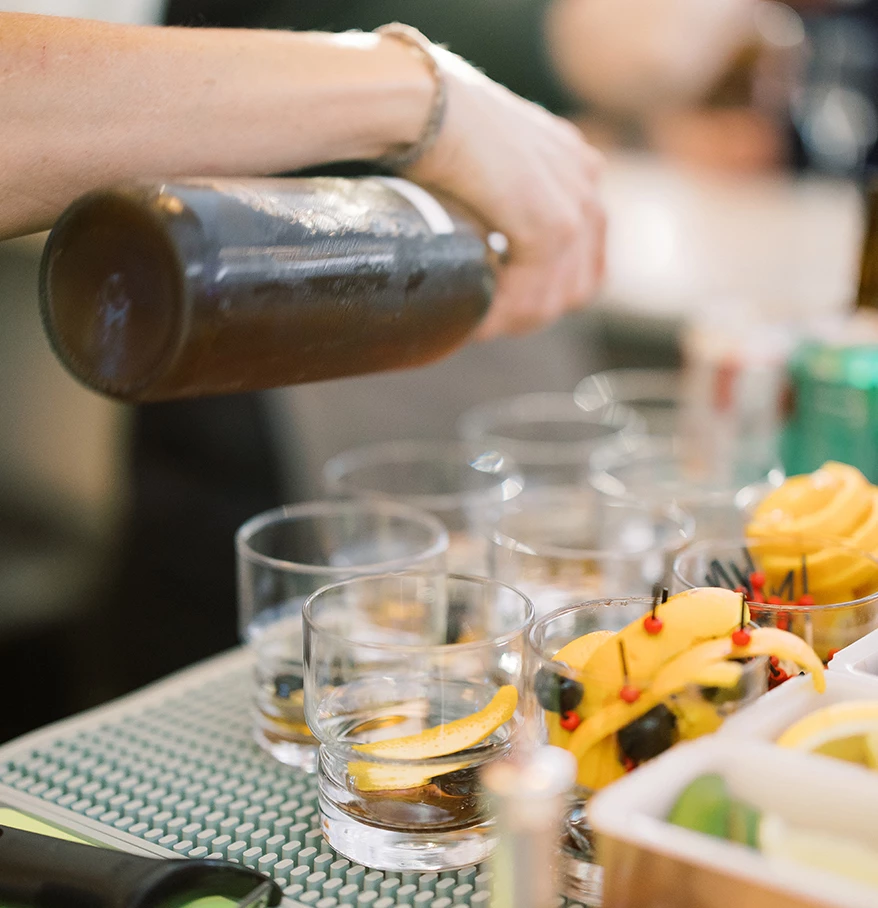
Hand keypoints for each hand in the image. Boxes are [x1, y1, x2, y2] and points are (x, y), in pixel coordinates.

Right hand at [406, 49, 604, 340]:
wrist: (422, 105)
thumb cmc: (431, 127)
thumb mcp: (483, 162)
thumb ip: (501, 197)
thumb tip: (487, 243)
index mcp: (574, 163)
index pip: (583, 254)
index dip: (546, 290)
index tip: (505, 305)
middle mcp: (584, 180)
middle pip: (577, 283)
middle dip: (532, 311)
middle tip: (489, 322)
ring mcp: (574, 203)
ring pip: (556, 297)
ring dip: (514, 318)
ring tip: (478, 324)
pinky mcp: (552, 226)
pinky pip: (532, 294)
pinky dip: (501, 314)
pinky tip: (475, 320)